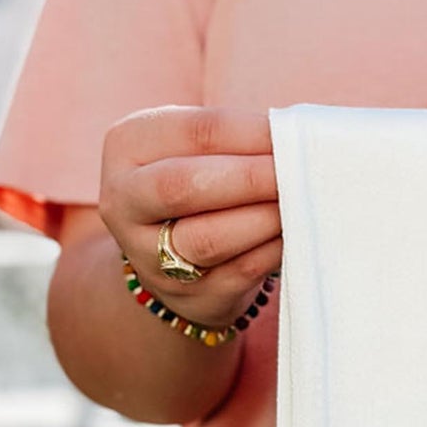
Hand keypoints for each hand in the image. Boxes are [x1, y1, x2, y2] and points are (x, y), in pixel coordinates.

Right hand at [98, 105, 282, 328]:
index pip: (195, 131)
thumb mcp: (199, 151)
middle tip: (299, 171)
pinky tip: (294, 236)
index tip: (295, 133)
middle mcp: (125, 201)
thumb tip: (298, 137)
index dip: (251, 133)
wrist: (171, 261)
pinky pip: (237, 272)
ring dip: (263, 219)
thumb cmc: (199, 187)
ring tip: (300, 204)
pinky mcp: (188, 295)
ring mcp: (149, 255)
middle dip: (250, 178)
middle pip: (184, 185)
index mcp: (128, 145)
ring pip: (208, 238)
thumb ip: (236, 142)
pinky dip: (272, 251)